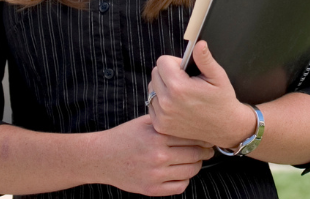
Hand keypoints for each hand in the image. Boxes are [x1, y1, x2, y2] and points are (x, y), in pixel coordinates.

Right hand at [97, 115, 213, 195]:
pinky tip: (181, 171)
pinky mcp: (151, 189)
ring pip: (191, 171)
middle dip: (205, 150)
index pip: (192, 136)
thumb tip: (193, 120)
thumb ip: (168, 121)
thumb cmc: (125, 136)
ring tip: (195, 159)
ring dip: (197, 164)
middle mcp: (158, 156)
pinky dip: (185, 179)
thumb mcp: (145, 122)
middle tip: (208, 148)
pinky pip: (180, 186)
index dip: (203, 136)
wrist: (102, 157)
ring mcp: (155, 174)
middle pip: (195, 154)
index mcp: (157, 136)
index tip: (208, 135)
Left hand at [149, 41, 255, 148]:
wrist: (225, 128)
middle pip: (155, 74)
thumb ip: (204, 59)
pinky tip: (176, 104)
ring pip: (151, 89)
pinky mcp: (160, 126)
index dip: (175, 62)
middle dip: (168, 72)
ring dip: (162, 87)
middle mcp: (166, 102)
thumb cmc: (222, 99)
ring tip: (180, 92)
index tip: (186, 70)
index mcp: (179, 87)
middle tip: (185, 81)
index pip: (162, 62)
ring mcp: (162, 116)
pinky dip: (160, 101)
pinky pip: (152, 104)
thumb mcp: (218, 76)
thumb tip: (199, 44)